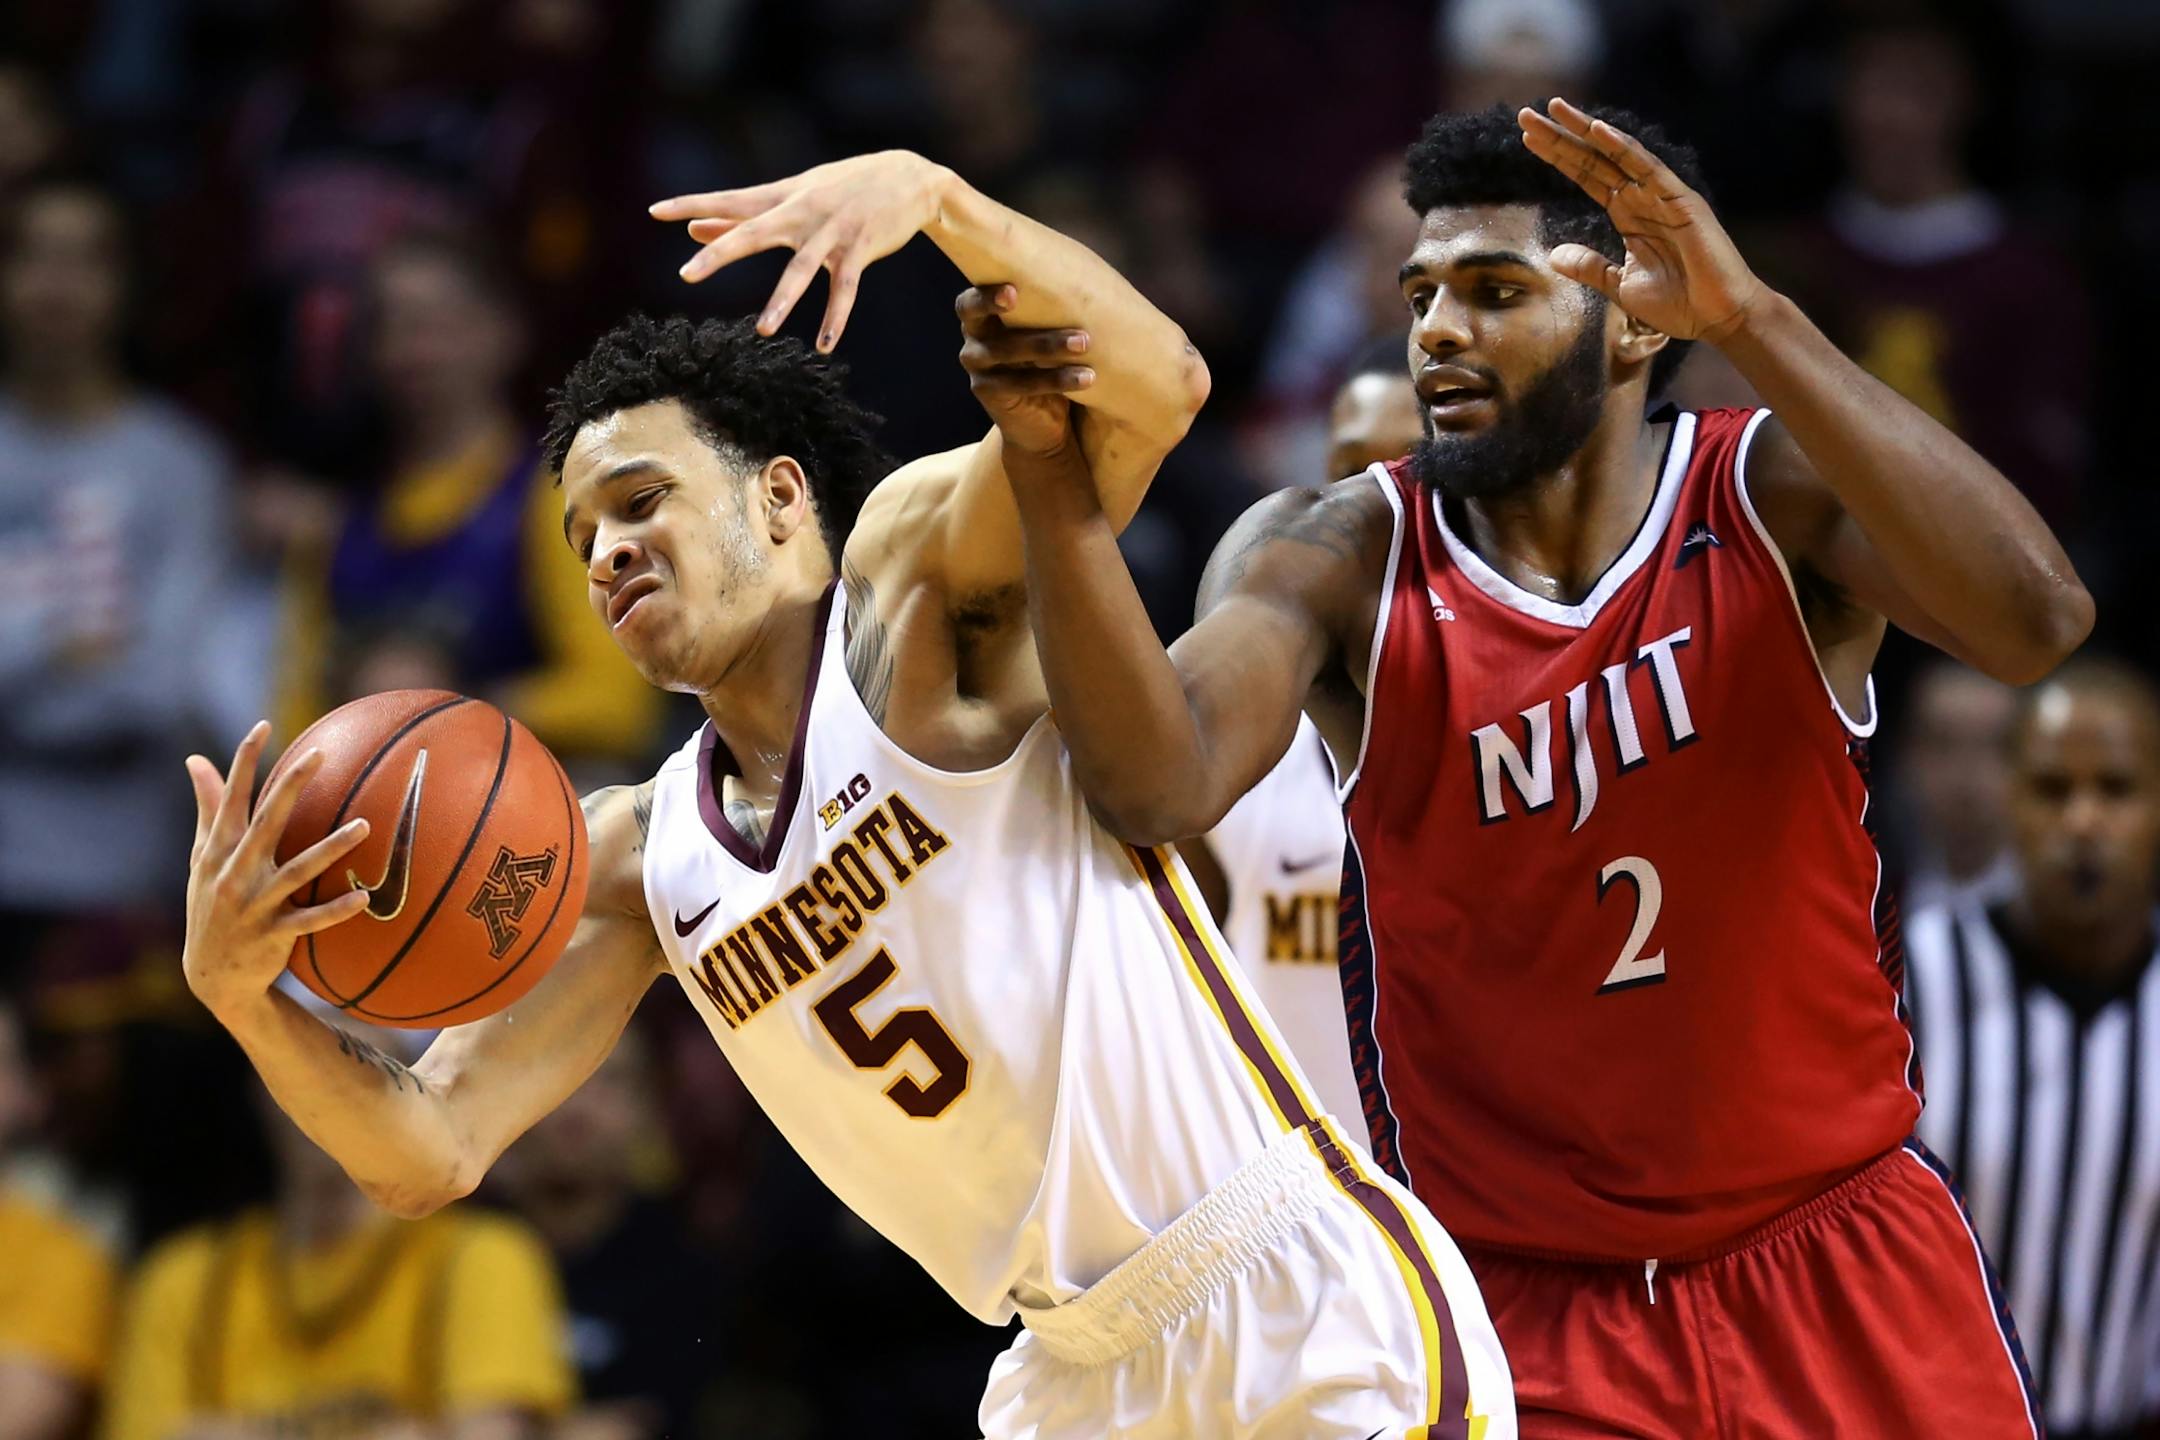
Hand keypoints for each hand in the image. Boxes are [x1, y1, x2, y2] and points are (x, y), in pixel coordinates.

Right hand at [182, 721, 372, 1020]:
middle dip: (291, 787)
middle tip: (319, 754)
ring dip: (332, 849)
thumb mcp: (203, 857)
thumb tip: (195, 759)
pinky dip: (335, 910)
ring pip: (298, 871)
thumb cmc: (210, 903)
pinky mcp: (273, 934)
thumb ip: (207, 807)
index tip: (263, 726)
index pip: (231, 797)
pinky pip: (310, 921)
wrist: (210, 974)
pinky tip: (364, 898)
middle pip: (267, 822)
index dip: (244, 762)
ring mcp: (254, 904)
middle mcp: (234, 873)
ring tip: (366, 826)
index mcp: (219, 850)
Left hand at [651, 151, 956, 351]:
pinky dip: (835, 317)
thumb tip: (695, 230)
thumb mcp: (793, 195)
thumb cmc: (843, 188)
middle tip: (686, 275)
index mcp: (782, 197)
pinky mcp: (861, 249)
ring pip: (801, 269)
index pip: (729, 200)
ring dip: (782, 301)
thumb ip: (744, 216)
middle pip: (754, 232)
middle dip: (720, 253)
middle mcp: (802, 211)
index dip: (693, 205)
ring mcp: (832, 231)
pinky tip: (824, 345)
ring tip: (763, 331)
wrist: (909, 177)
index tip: (655, 211)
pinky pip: (845, 289)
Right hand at [955, 284, 1092, 456]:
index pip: (971, 299)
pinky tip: (1088, 377)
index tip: (1014, 288)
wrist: (1042, 425)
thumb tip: (1085, 275)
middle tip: (1022, 297)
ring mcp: (978, 368)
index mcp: (983, 316)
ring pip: (1008, 351)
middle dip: (997, 306)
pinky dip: (1057, 379)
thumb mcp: (1045, 331)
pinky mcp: (989, 394)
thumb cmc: (1050, 362)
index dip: (986, 293)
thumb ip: (1048, 307)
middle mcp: (973, 339)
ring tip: (1084, 343)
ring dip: (1048, 344)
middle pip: (975, 317)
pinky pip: (1023, 383)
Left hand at [1517, 98, 1765, 343]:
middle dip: (1560, 136)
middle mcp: (1642, 197)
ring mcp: (1662, 195)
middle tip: (1525, 115)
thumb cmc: (1677, 304)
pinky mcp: (1681, 200)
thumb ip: (1590, 267)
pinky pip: (1648, 168)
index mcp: (1627, 213)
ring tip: (1555, 109)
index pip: (1586, 176)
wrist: (1717, 318)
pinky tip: (1598, 130)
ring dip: (1585, 130)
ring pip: (1616, 154)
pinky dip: (1623, 148)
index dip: (1558, 156)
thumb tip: (1553, 255)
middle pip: (1593, 159)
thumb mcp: (1620, 285)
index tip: (1527, 138)